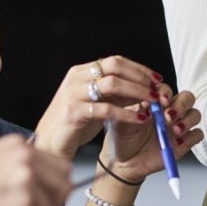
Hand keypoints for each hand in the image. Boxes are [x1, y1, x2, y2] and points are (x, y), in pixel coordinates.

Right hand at [33, 55, 161, 157]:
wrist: (50, 144)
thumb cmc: (74, 124)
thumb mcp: (95, 102)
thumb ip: (115, 93)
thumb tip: (144, 87)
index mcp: (81, 72)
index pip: (115, 61)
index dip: (138, 68)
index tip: (156, 79)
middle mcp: (76, 78)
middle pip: (114, 66)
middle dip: (139, 77)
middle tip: (156, 89)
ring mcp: (73, 94)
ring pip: (112, 84)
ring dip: (137, 91)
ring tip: (152, 102)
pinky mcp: (73, 112)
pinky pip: (106, 109)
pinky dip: (126, 113)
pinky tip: (139, 118)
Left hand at [101, 86, 202, 182]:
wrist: (124, 162)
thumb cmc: (122, 139)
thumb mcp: (122, 121)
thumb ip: (135, 110)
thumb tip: (148, 100)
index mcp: (154, 103)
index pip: (166, 90)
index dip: (166, 92)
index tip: (161, 100)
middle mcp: (169, 112)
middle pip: (187, 98)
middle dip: (181, 104)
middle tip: (169, 116)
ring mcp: (178, 126)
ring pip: (195, 114)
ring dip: (187, 120)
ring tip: (174, 130)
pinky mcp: (184, 143)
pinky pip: (197, 135)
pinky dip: (190, 136)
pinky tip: (177, 142)